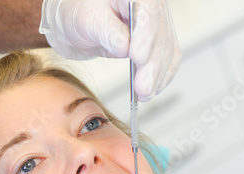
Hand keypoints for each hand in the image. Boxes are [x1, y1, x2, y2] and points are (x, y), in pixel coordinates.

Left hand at [40, 0, 181, 100]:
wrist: (76, 20)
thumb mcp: (88, 20)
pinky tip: (154, 88)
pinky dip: (162, 74)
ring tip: (145, 94)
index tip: (138, 58)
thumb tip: (126, 47)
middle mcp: (150, 6)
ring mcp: (156, 23)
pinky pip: (167, 57)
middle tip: (142, 87)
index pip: (148, 13)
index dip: (146, 38)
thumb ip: (108, 32)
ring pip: (167, 49)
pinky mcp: (155, 40)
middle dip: (152, 65)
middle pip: (161, 35)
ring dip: (158, 75)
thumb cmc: (79, 12)